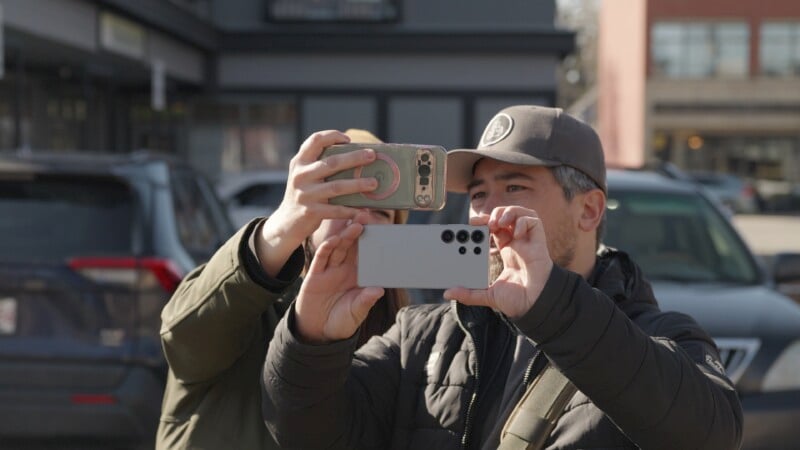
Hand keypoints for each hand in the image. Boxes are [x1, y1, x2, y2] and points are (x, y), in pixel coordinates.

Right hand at [257, 130, 378, 275]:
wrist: (286, 222)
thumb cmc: (304, 194)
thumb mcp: (304, 175)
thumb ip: (320, 164)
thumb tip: (355, 155)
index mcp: (300, 162)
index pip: (315, 140)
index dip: (332, 136)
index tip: (348, 139)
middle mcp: (300, 176)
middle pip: (332, 163)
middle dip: (354, 158)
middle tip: (372, 156)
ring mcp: (305, 194)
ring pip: (336, 187)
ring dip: (357, 184)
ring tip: (374, 183)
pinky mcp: (310, 212)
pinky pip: (335, 210)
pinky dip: (351, 210)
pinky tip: (363, 209)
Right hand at [293, 215, 383, 342]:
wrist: (317, 333)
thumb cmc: (340, 322)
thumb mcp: (355, 313)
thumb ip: (365, 301)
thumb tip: (379, 291)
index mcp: (357, 276)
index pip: (366, 255)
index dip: (372, 242)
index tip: (381, 228)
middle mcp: (344, 270)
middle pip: (352, 246)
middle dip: (359, 230)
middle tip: (366, 214)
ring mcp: (329, 271)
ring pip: (338, 248)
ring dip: (345, 235)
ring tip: (355, 224)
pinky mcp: (315, 275)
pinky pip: (321, 259)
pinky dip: (326, 249)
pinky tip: (333, 240)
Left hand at [444, 207, 553, 318]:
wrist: (535, 306)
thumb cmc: (518, 300)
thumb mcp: (487, 295)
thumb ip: (469, 293)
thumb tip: (448, 293)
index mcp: (506, 251)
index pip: (493, 230)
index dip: (483, 224)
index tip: (471, 225)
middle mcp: (517, 243)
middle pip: (505, 218)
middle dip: (492, 215)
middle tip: (481, 222)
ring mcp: (528, 241)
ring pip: (520, 214)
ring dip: (507, 212)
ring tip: (497, 222)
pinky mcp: (538, 242)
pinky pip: (533, 221)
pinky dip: (522, 221)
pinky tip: (515, 233)